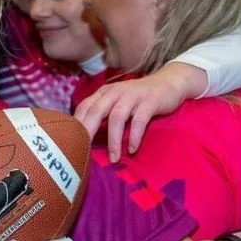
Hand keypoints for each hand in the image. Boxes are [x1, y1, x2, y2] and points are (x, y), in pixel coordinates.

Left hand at [74, 63, 205, 161]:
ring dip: (113, 140)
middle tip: (83, 152)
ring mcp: (132, 95)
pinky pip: (139, 120)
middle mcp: (115, 92)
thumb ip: (102, 114)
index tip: (71, 143)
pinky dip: (134, 136)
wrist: (169, 83)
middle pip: (96, 111)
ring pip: (117, 117)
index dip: (76, 124)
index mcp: (104, 93)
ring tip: (113, 158)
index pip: (84, 107)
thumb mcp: (117, 102)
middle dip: (88, 132)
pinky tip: (132, 149)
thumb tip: (85, 137)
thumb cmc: (138, 98)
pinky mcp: (150, 101)